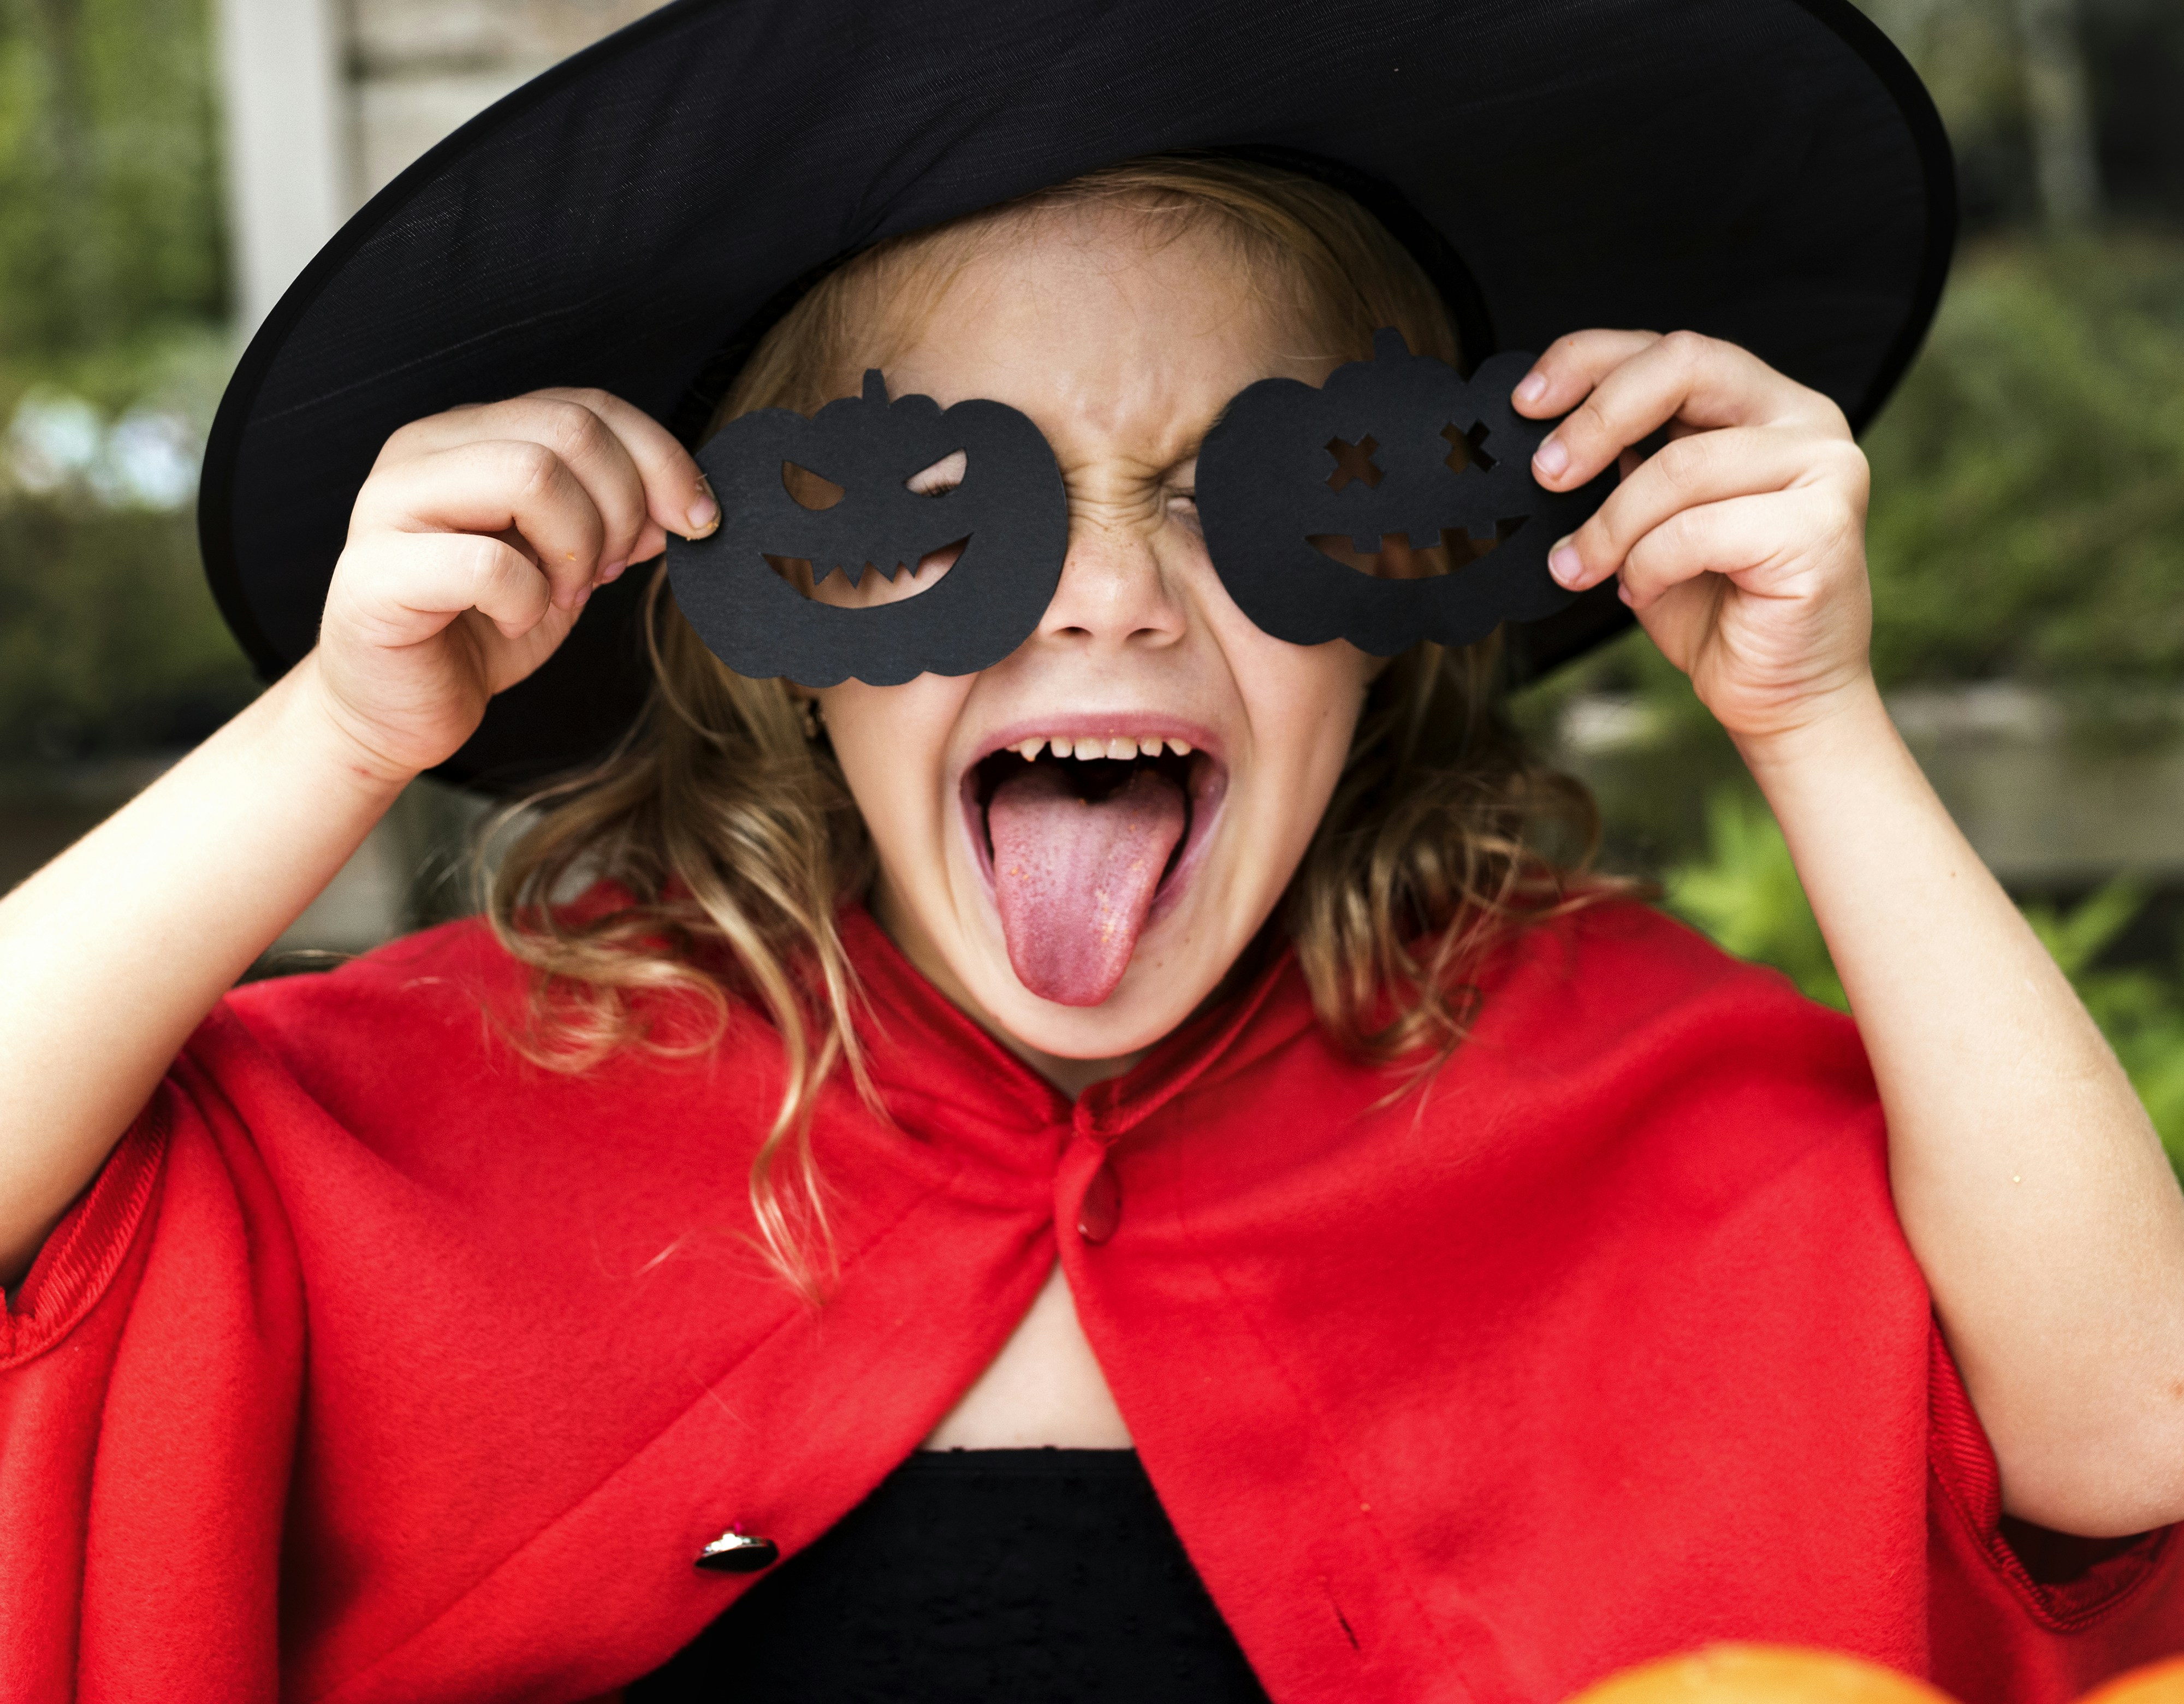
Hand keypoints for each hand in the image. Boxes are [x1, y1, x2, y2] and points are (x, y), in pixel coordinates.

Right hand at [310, 388, 718, 780]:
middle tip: (608, 573)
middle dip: (621, 510)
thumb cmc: (481, 629)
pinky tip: (511, 621)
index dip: (661, 459)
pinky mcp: (375, 571)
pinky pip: (488, 564)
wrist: (399, 707)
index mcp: (474, 433)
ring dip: (576, 550)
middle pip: (569, 430)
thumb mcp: (570, 566)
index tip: (698, 522)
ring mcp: (391, 502)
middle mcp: (426, 448)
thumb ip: (617, 521)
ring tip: (562, 596)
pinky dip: (525, 601)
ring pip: (530, 475)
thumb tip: (684, 503)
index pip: (589, 406)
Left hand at [1515, 331, 1873, 746]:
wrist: (1779, 695)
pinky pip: (1697, 530)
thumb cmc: (1715, 609)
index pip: (1669, 348)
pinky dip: (1649, 565)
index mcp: (1762, 404)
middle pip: (1684, 366)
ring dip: (1610, 525)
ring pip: (1680, 465)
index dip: (1588, 361)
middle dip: (1596, 419)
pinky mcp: (1823, 528)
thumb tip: (1545, 437)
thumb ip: (1624, 466)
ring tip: (1580, 567)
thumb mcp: (1649, 521)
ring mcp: (1826, 466)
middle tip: (1545, 475)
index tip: (1524, 403)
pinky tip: (1641, 591)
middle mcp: (1803, 418)